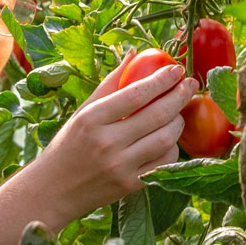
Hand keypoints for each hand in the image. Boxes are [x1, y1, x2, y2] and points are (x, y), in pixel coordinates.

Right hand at [13, 53, 196, 224]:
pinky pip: (164, 162)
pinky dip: (172, 147)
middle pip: (157, 114)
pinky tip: (170, 138)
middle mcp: (107, 143)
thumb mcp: (82, 112)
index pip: (135, 94)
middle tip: (191, 84)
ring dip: (179, 121)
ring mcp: (121, 166)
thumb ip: (109, 83)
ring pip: (165, 139)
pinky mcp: (131, 185)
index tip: (177, 69)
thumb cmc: (68, 145)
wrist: (54, 191)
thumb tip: (133, 53)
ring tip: (179, 111)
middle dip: (180, 96)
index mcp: (92, 119)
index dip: (161, 80)